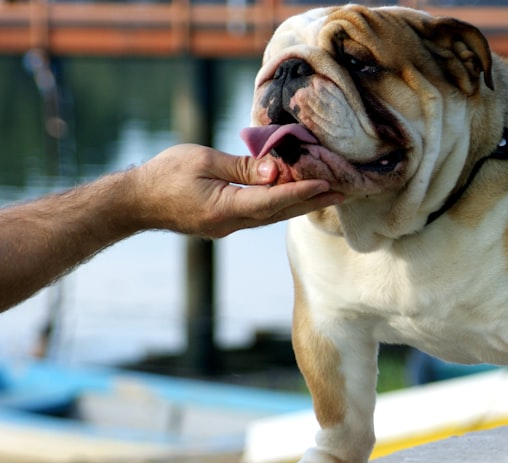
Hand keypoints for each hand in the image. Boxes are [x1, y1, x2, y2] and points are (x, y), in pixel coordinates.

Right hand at [131, 144, 342, 237]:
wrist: (134, 202)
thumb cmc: (164, 175)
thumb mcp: (204, 162)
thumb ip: (242, 167)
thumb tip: (277, 171)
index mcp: (225, 208)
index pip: (272, 201)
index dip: (301, 191)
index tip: (326, 184)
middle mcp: (232, 223)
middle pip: (281, 212)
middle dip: (313, 201)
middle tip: (345, 192)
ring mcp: (229, 227)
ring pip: (273, 215)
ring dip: (302, 204)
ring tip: (330, 194)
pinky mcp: (225, 223)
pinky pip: (261, 214)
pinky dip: (282, 204)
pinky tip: (297, 196)